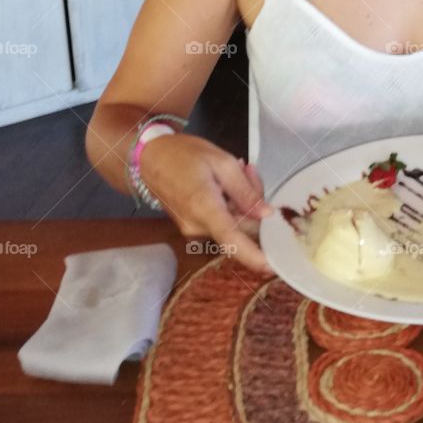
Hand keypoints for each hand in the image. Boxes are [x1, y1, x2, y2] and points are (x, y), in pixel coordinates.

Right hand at [140, 133, 272, 272]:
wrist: (148, 158)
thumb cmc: (183, 154)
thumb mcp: (221, 161)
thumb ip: (245, 190)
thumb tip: (266, 214)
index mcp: (205, 208)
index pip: (232, 240)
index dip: (254, 256)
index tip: (273, 267)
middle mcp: (198, 227)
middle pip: (241, 228)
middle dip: (255, 204)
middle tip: (249, 170)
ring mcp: (193, 230)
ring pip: (234, 224)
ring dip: (243, 202)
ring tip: (238, 170)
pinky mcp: (192, 228)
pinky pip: (221, 222)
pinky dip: (231, 205)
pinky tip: (227, 182)